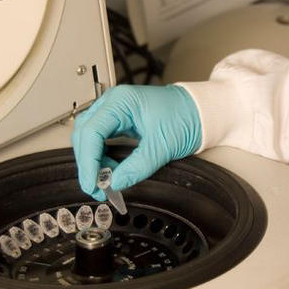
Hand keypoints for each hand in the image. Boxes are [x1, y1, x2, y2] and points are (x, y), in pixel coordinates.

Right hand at [71, 85, 201, 200]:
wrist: (203, 112)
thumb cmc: (187, 117)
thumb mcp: (162, 147)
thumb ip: (136, 168)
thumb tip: (114, 183)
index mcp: (121, 101)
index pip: (91, 132)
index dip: (88, 161)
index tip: (92, 183)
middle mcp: (114, 102)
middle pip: (85, 134)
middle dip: (88, 163)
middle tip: (96, 187)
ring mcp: (116, 110)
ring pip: (90, 137)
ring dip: (93, 160)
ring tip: (105, 181)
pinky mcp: (121, 120)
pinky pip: (102, 139)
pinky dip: (102, 156)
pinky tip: (109, 170)